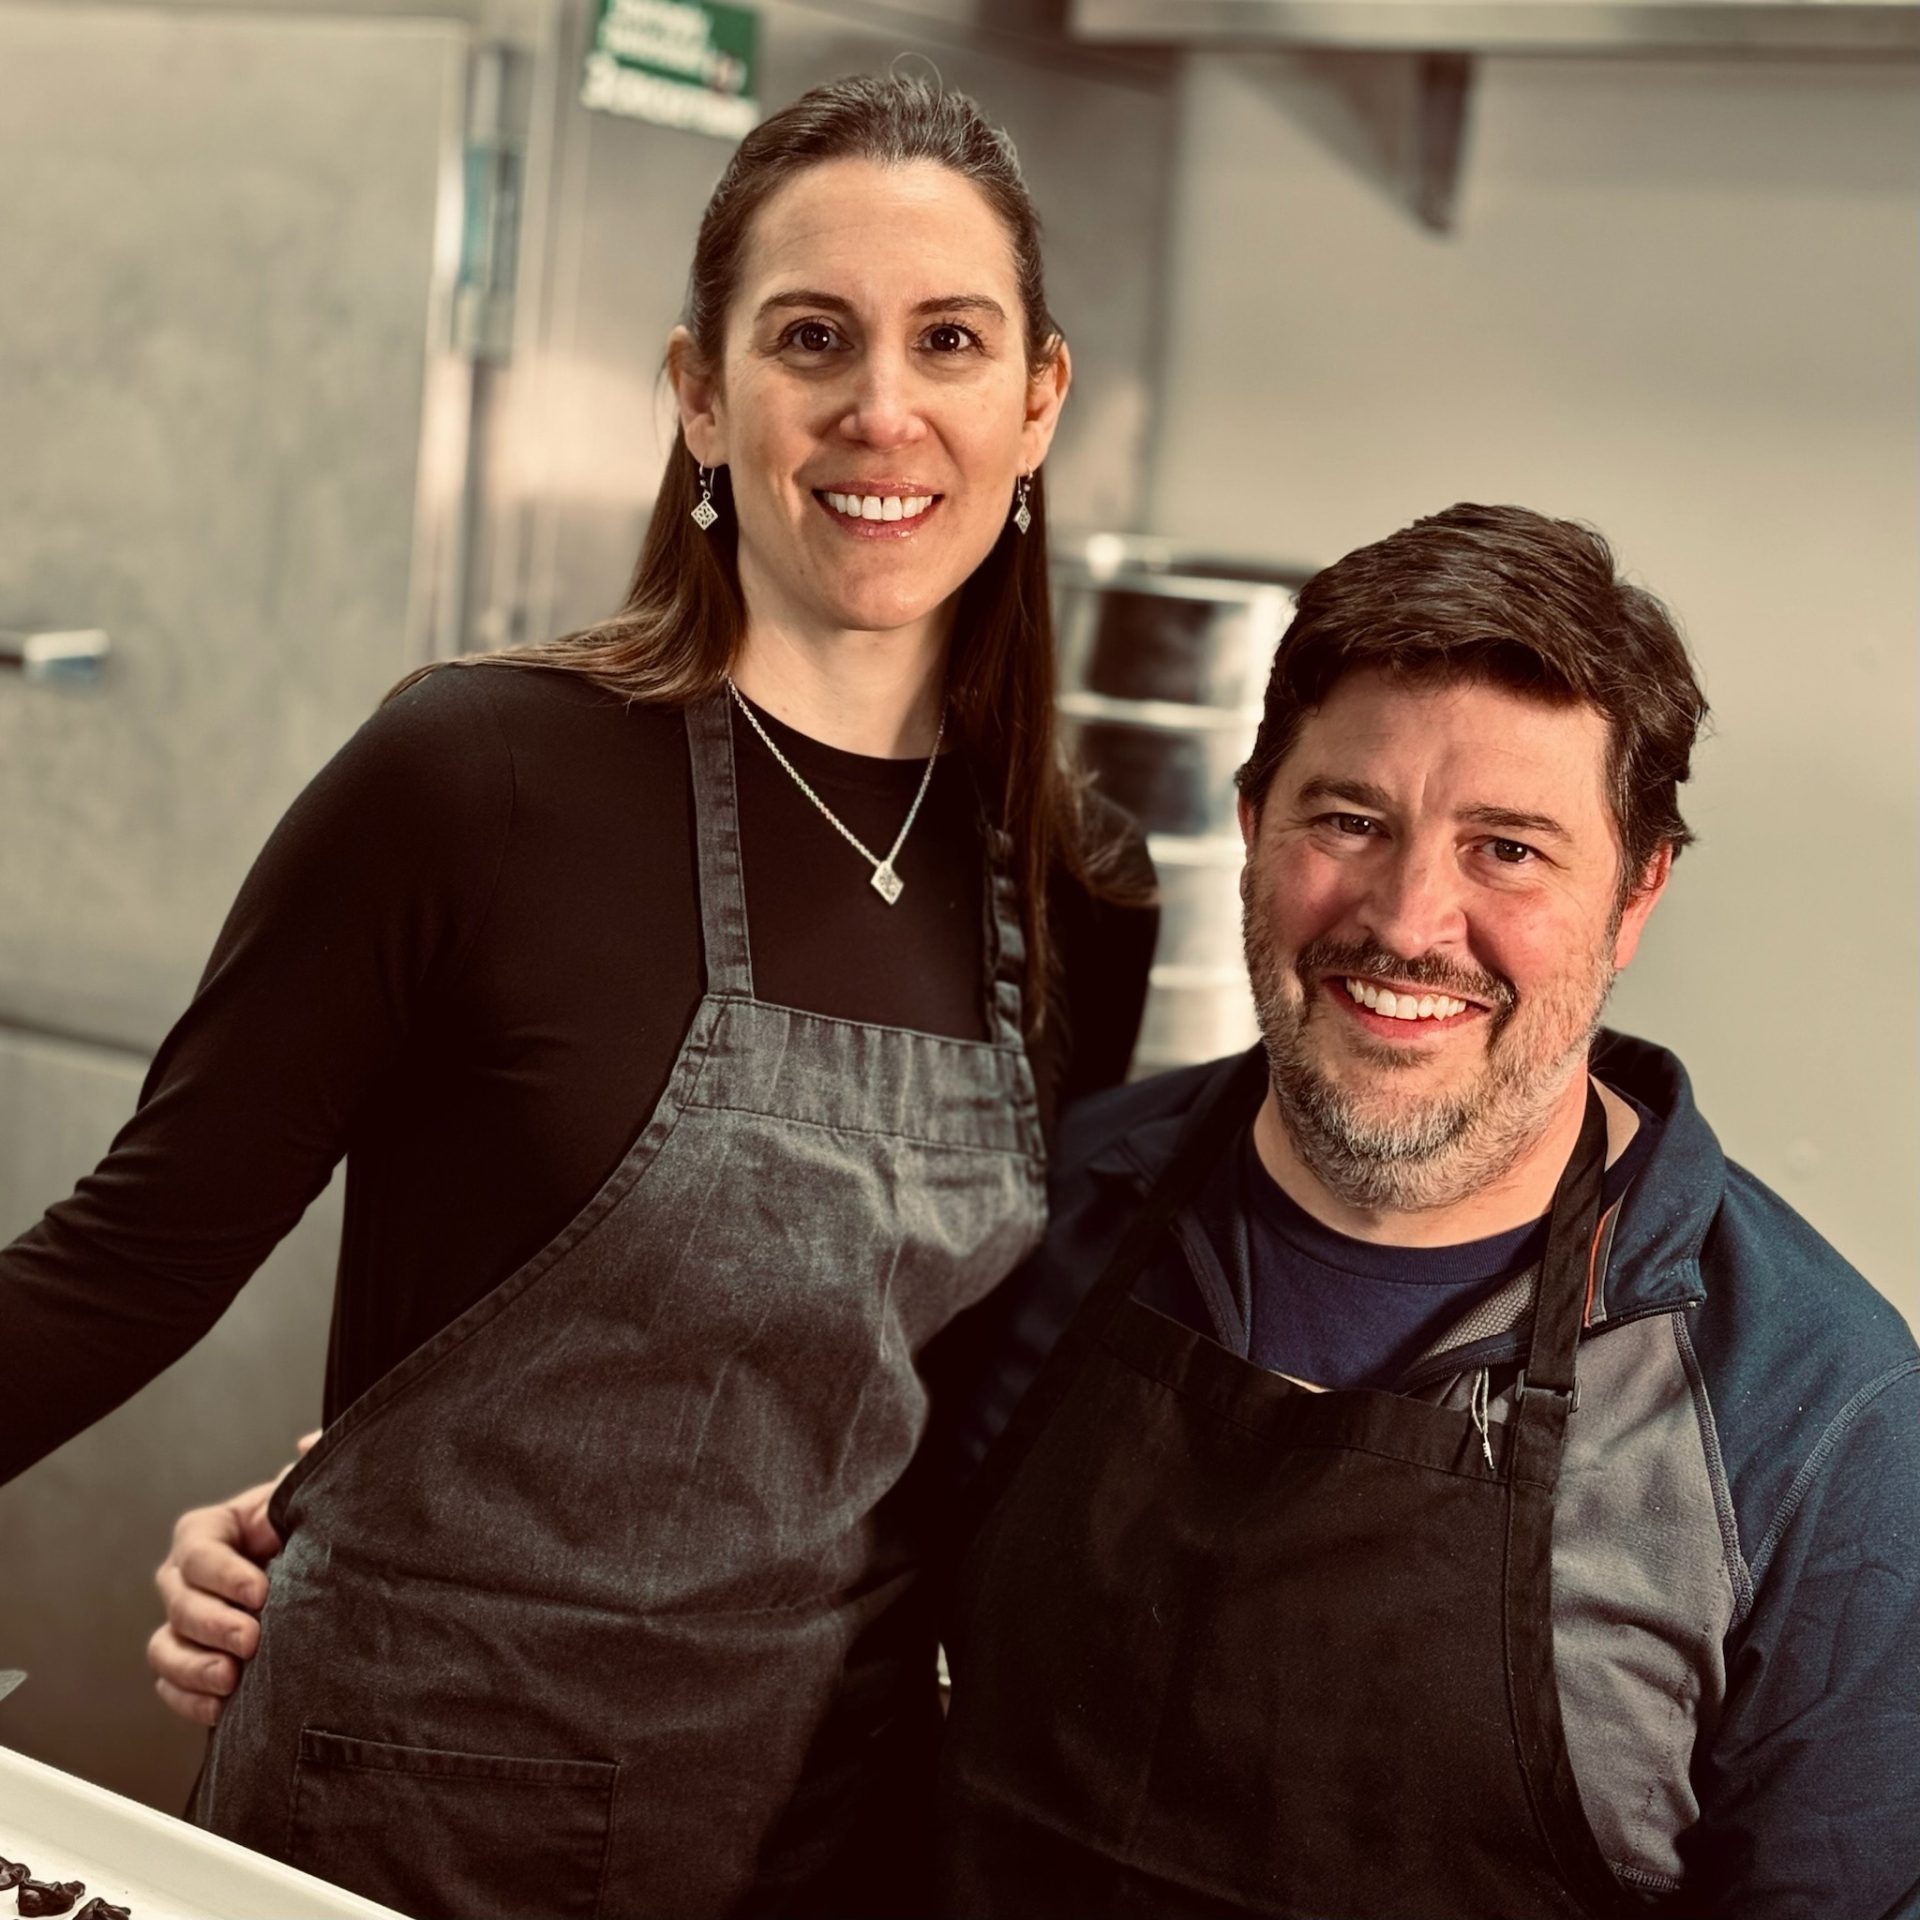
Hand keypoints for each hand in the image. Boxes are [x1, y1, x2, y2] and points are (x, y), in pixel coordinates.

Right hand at [148, 1432, 317, 1726]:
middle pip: (179, 1603)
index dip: (224, 1574)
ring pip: (165, 1648)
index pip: (198, 1551)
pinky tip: (221, 1706)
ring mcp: (184, 1623)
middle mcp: (185, 1578)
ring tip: (232, 1679)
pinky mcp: (190, 1663)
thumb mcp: (307, 1497)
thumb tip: (308, 1444)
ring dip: (194, 1666)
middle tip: (252, 1639)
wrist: (317, 1578)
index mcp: (209, 1532)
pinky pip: (170, 1686)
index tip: (261, 1591)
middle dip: (214, 1623)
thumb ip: (308, 1470)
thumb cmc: (307, 1531)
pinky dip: (189, 1699)